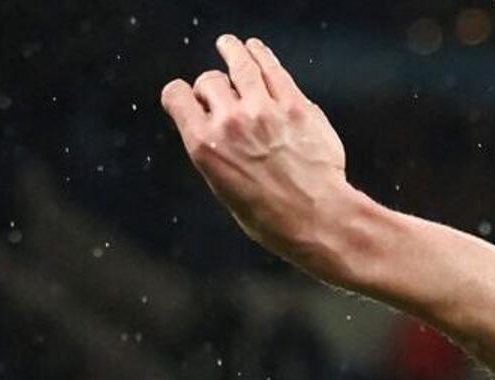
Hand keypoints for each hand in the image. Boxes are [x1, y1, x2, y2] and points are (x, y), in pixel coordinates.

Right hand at [161, 35, 356, 275]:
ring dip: (232, 51)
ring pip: (240, 64)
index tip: (188, 97)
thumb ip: (216, 155)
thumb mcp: (226, 191)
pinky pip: (273, 70)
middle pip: (209, 80)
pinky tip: (257, 50)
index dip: (181, 94)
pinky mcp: (294, 105)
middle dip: (212, 85)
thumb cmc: (272, 218)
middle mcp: (229, 121)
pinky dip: (261, 55)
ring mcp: (263, 109)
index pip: (177, 96)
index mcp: (204, 145)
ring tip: (229, 45)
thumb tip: (216, 135)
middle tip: (220, 92)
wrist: (317, 219)